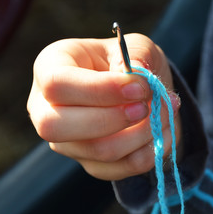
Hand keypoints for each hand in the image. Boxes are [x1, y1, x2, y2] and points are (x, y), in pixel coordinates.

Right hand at [27, 34, 181, 180]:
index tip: (140, 88)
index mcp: (51, 67)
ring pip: (97, 151)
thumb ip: (137, 55)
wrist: (139, 90)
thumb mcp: (136, 45)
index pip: (56, 84)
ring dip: (142, 134)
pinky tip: (162, 130)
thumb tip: (136, 76)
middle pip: (56, 127)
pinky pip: (118, 168)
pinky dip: (149, 151)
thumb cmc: (129, 62)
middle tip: (145, 107)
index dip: (100, 89)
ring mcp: (67, 141)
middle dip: (112, 119)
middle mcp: (47, 108)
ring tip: (165, 112)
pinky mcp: (90, 162)